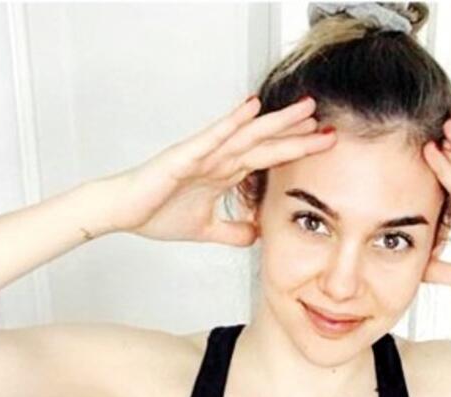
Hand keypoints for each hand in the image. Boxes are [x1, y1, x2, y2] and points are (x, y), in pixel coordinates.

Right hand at [96, 96, 335, 244]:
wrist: (123, 213)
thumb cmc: (156, 214)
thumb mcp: (206, 230)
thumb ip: (232, 231)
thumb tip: (256, 235)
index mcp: (224, 172)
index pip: (268, 158)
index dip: (295, 151)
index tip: (323, 146)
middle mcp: (218, 157)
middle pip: (266, 142)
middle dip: (296, 133)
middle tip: (327, 123)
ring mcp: (203, 153)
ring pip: (247, 134)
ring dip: (276, 122)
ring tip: (304, 109)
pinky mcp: (185, 155)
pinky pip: (213, 136)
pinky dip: (233, 122)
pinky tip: (251, 107)